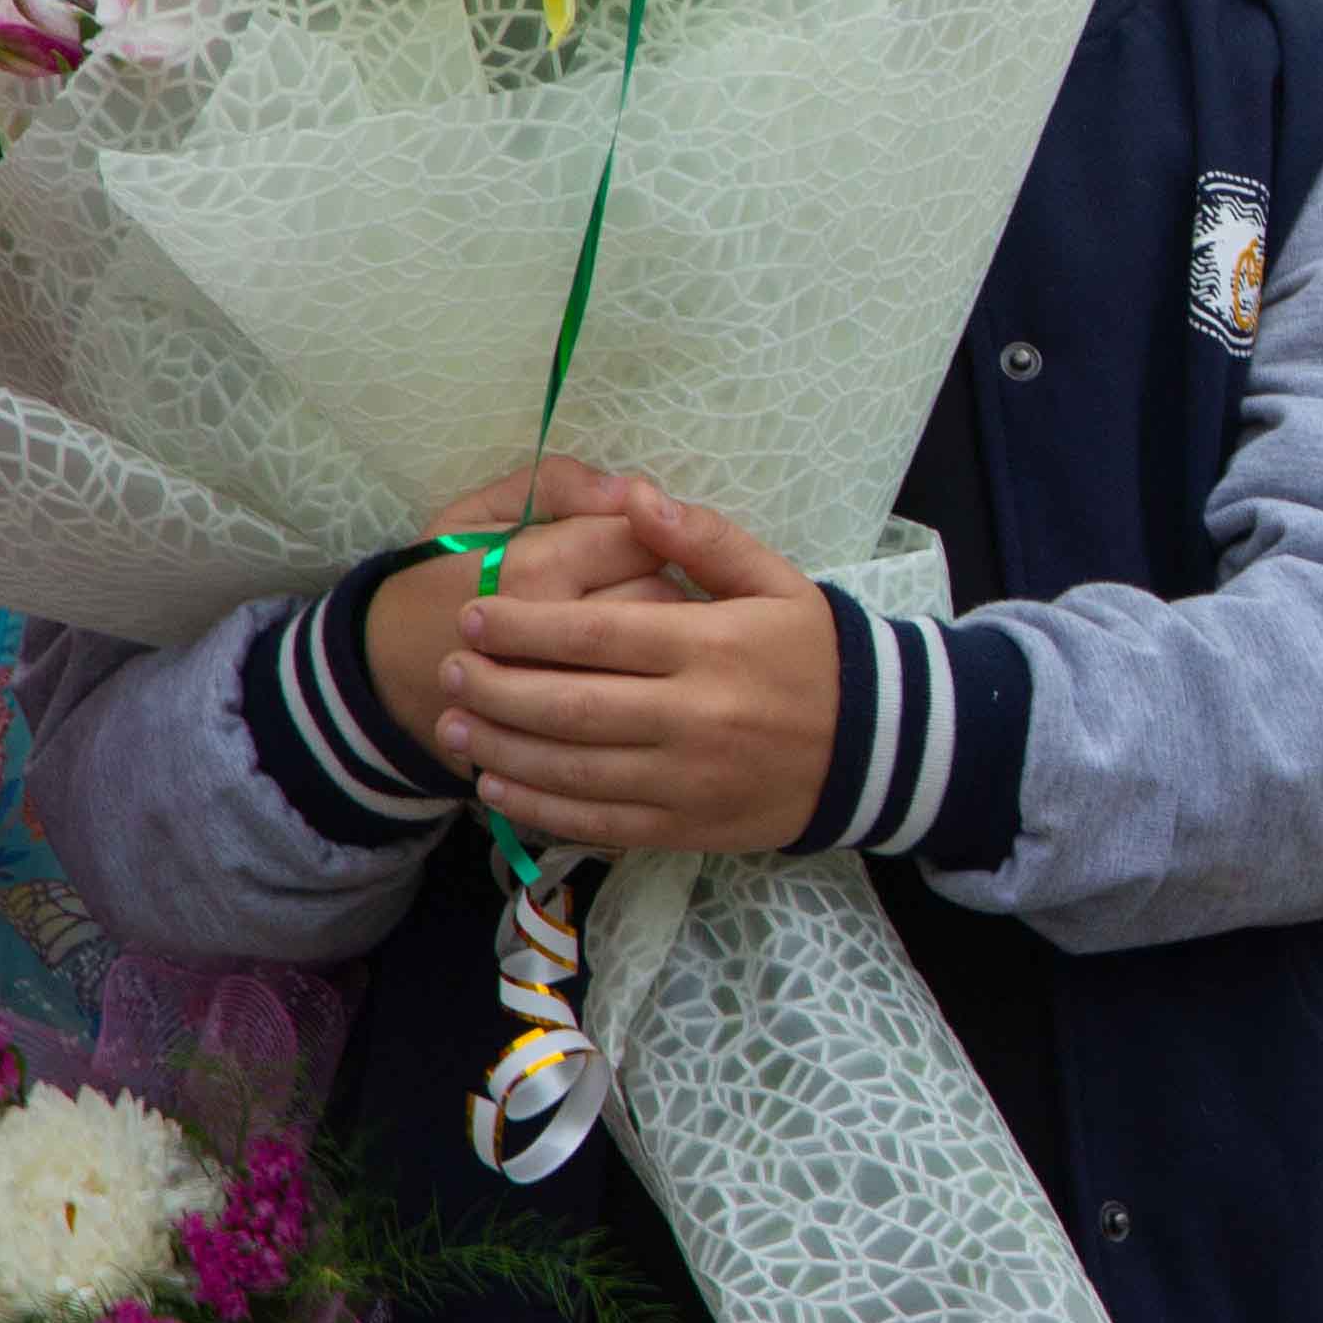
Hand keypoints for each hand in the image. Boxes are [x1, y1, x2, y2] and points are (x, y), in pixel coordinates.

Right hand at [362, 459, 674, 745]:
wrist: (383, 672)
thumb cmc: (438, 578)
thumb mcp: (480, 511)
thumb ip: (557, 485)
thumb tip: (632, 489)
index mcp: (533, 566)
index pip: (639, 540)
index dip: (648, 533)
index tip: (631, 540)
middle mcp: (552, 631)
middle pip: (661, 598)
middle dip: (663, 584)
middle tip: (636, 584)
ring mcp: (559, 691)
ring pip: (656, 657)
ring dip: (660, 638)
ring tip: (633, 629)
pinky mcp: (560, 734)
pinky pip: (631, 709)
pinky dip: (640, 689)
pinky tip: (623, 674)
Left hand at [441, 483, 842, 854]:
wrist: (875, 747)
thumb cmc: (813, 653)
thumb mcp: (776, 581)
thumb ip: (704, 539)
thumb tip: (635, 496)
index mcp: (710, 647)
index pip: (595, 636)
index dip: (523, 627)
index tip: (473, 615)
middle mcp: (694, 716)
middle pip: (570, 705)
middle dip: (496, 687)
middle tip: (447, 668)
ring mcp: (687, 779)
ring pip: (573, 769)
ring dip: (502, 748)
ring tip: (454, 724)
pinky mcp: (685, 826)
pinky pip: (598, 822)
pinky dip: (540, 807)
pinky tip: (499, 787)